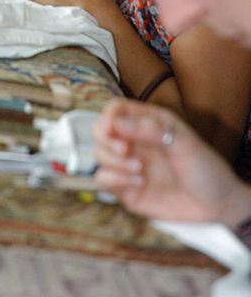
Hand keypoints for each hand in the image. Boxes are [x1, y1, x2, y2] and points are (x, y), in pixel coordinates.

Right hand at [93, 98, 249, 224]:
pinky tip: (137, 183)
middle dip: (106, 140)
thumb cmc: (204, 168)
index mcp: (147, 123)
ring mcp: (128, 165)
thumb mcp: (184, 143)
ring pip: (99, 155)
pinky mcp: (126, 189)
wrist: (216, 205)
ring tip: (139, 170)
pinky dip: (114, 180)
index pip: (115, 109)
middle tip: (125, 151)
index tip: (113, 129)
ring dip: (114, 162)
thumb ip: (150, 130)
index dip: (108, 116)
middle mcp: (134, 141)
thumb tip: (117, 122)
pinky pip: (103, 181)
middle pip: (100, 131)